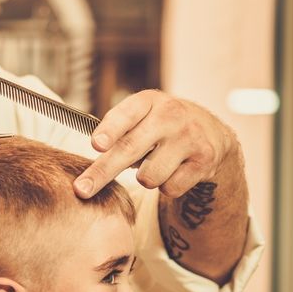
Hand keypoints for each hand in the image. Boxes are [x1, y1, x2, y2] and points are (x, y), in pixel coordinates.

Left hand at [73, 90, 235, 198]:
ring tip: (154, 165)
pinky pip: (170, 188)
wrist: (211, 132)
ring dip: (144, 179)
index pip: (126, 114)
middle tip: (81, 190)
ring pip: (149, 176)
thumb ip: (116, 131)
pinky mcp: (205, 160)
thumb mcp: (141, 116)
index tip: (96, 145)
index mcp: (148, 101)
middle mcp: (171, 115)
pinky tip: (174, 171)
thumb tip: (90, 162)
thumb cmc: (159, 127)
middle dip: (101, 173)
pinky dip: (166, 186)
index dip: (110, 130)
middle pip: (129, 150)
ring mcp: (190, 137)